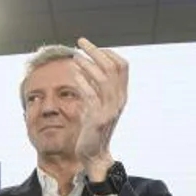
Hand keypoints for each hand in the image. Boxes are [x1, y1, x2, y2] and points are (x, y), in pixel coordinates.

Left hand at [72, 38, 127, 173]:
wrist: (94, 154)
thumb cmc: (93, 128)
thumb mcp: (97, 104)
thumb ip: (95, 88)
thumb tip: (84, 67)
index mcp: (121, 95)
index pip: (122, 66)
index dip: (108, 52)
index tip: (92, 48)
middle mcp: (119, 100)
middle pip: (113, 67)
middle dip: (96, 51)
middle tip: (80, 41)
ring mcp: (110, 109)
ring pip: (103, 78)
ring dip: (87, 64)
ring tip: (74, 56)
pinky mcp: (98, 118)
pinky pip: (90, 94)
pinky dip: (81, 81)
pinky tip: (73, 73)